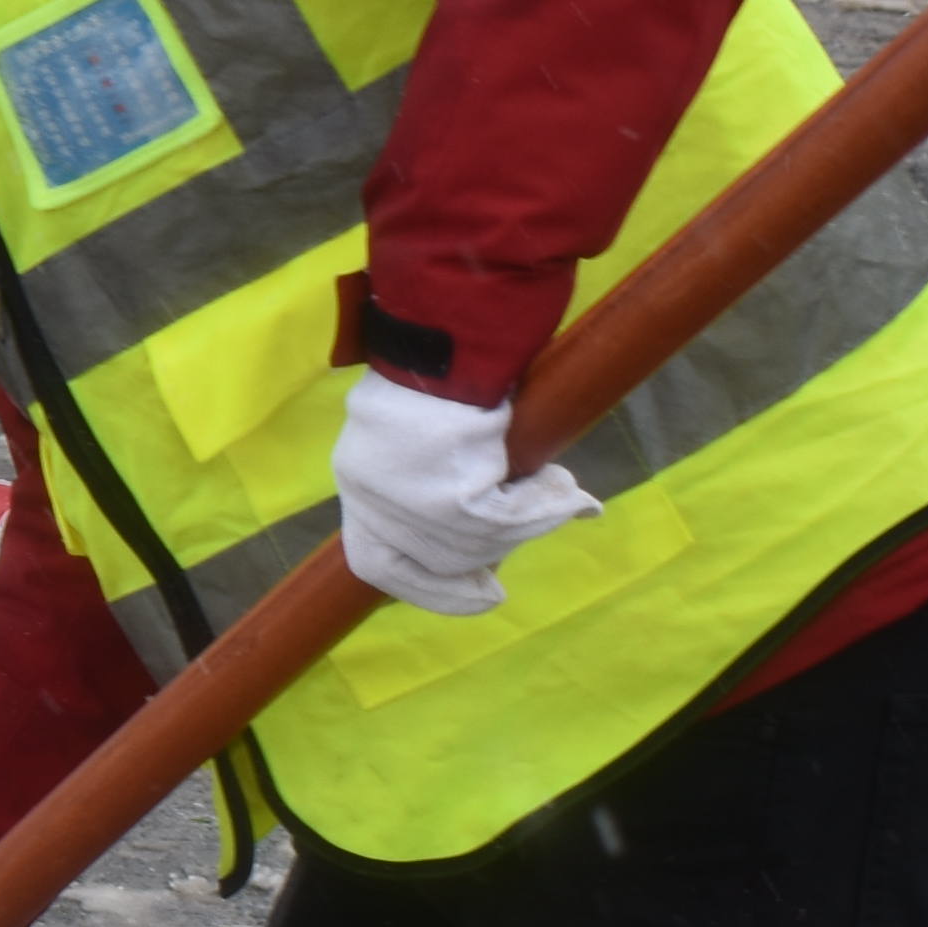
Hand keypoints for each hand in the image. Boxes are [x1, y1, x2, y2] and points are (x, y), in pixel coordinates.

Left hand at [330, 367, 601, 618]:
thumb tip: (493, 500)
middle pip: (434, 558)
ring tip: (562, 496)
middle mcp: (372, 497)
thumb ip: (438, 471)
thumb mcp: (419, 425)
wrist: (448, 331)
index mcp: (356, 479)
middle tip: (518, 556)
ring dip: (525, 525)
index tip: (473, 595)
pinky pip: (504, 520)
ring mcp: (407, 502)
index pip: (372, 560)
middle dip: (480, 562)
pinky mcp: (451, 496)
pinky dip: (543, 509)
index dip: (420, 587)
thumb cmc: (437, 365)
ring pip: (474, 543)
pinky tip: (570, 495)